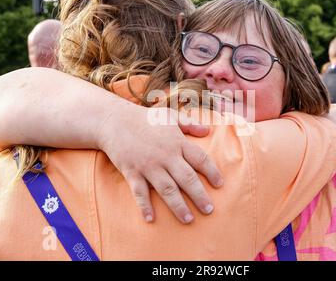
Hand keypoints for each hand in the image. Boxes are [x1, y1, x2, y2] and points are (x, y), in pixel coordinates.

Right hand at [97, 106, 222, 223]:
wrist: (114, 121)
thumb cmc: (145, 119)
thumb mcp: (170, 116)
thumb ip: (190, 124)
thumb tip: (208, 131)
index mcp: (177, 142)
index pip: (200, 159)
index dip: (212, 172)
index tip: (220, 184)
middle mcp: (166, 156)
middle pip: (187, 178)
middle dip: (199, 195)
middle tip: (209, 210)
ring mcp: (149, 166)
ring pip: (167, 189)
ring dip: (178, 206)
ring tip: (189, 219)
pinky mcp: (132, 172)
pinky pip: (140, 192)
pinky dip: (145, 206)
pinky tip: (151, 219)